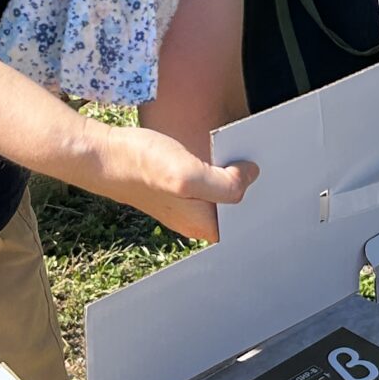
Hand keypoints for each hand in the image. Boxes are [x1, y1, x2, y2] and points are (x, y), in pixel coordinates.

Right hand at [86, 124, 258, 244]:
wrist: (103, 154)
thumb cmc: (141, 164)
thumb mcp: (187, 174)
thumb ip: (224, 184)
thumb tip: (249, 176)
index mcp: (203, 225)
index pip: (245, 225)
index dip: (262, 205)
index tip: (276, 184)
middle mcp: (195, 220)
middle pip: (236, 209)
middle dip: (251, 190)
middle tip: (264, 165)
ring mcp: (185, 204)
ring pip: (221, 194)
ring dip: (235, 178)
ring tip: (248, 157)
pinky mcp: (176, 188)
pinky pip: (207, 182)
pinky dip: (218, 170)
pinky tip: (223, 154)